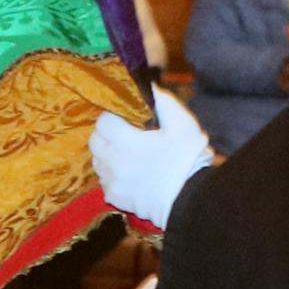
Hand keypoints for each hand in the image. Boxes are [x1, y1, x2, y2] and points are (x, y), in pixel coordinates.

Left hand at [90, 91, 215, 231]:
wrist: (193, 201)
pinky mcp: (115, 199)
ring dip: (107, 154)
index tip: (127, 118)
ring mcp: (112, 182)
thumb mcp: (183, 124)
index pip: (103, 121)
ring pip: (97, 162)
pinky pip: (104, 181)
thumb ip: (163, 102)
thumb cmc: (189, 159)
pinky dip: (111, 174)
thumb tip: (149, 88)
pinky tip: (129, 172)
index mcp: (126, 142)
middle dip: (106, 134)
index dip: (114, 116)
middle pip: (94, 141)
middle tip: (125, 134)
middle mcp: (113, 162)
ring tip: (126, 153)